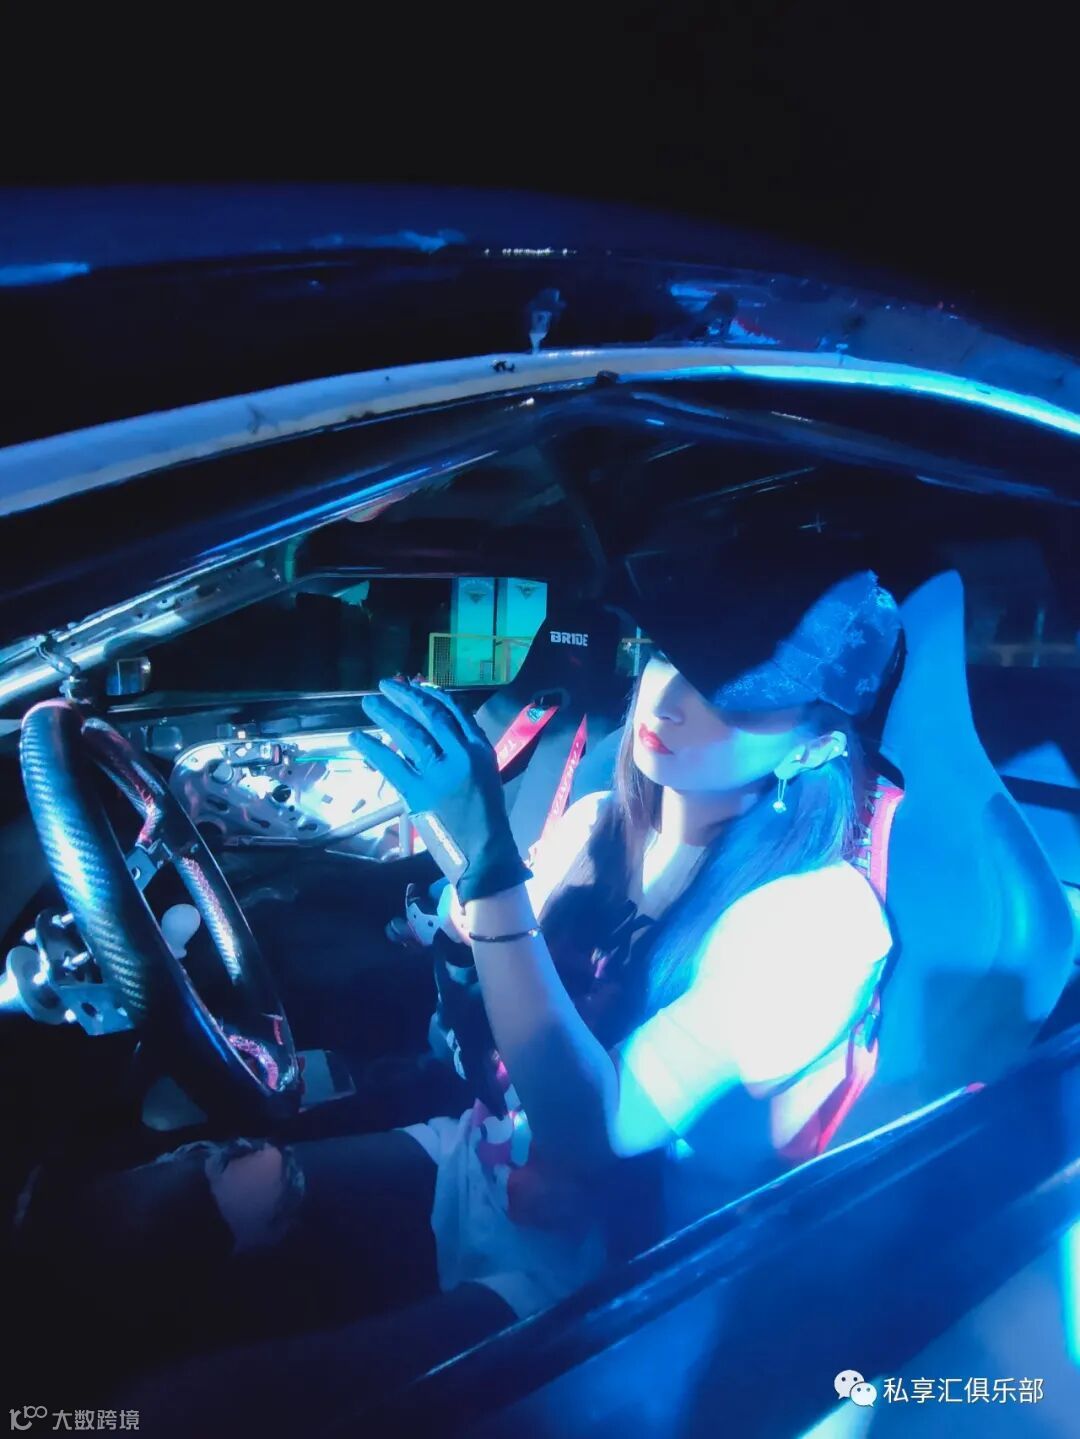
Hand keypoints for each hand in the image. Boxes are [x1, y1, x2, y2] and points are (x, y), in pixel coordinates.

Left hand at [349, 678, 530, 903]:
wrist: (485, 849)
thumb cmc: (486, 815)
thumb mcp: (484, 774)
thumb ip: (464, 752)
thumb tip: (436, 734)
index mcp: (479, 748)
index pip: (454, 711)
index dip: (432, 695)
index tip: (416, 685)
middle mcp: (460, 753)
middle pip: (429, 715)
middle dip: (406, 697)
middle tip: (387, 685)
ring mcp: (439, 772)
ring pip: (410, 733)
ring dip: (387, 714)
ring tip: (369, 702)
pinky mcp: (418, 792)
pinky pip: (391, 763)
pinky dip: (372, 748)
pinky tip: (357, 737)